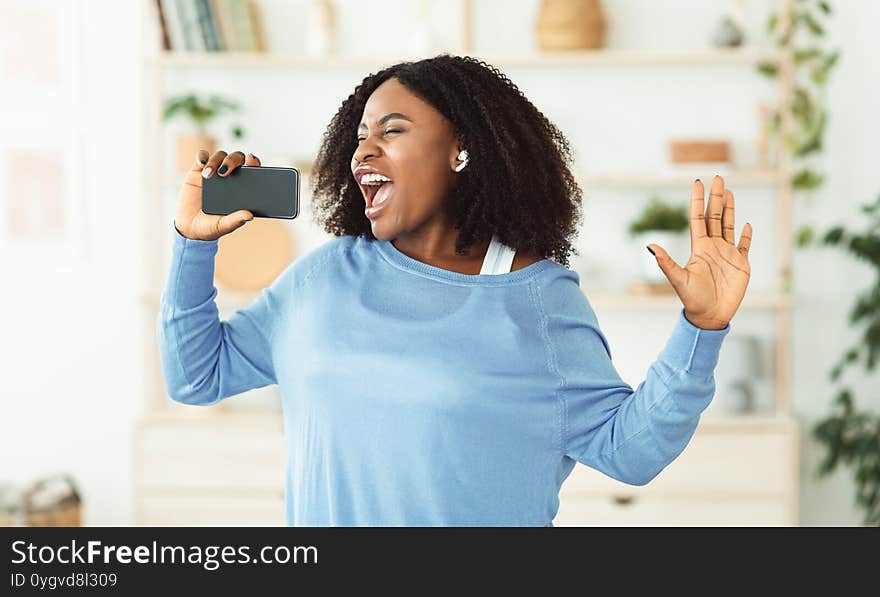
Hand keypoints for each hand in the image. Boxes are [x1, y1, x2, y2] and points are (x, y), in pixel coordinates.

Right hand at [174, 149, 261, 240]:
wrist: (189, 227)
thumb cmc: (211, 227)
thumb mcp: (223, 226)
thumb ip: (235, 220)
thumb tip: (250, 215)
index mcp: (241, 188)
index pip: (252, 170)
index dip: (254, 161)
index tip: (252, 160)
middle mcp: (229, 177)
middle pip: (236, 159)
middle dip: (233, 160)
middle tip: (225, 171)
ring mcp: (213, 173)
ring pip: (220, 156)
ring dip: (215, 160)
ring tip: (208, 175)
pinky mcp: (197, 171)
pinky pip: (201, 156)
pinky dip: (202, 156)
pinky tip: (202, 162)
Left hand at [647, 175, 751, 329]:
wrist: (710, 317)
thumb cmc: (692, 300)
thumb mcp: (679, 279)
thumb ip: (666, 262)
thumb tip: (650, 246)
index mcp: (699, 248)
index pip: (698, 218)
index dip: (697, 200)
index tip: (698, 182)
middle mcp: (712, 247)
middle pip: (715, 217)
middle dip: (716, 197)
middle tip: (718, 177)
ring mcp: (727, 255)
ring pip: (729, 226)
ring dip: (730, 209)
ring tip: (729, 191)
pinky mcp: (740, 265)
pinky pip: (744, 246)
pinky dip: (746, 236)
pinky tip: (747, 225)